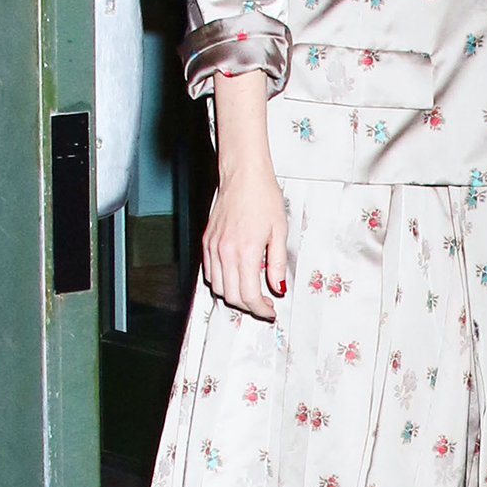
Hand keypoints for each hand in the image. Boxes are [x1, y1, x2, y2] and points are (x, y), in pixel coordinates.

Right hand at [202, 163, 286, 320]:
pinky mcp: (207, 241)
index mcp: (245, 251)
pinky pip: (209, 272)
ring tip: (250, 293)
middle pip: (232, 296)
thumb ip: (277, 263)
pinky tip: (235, 277)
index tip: (270, 311)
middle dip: (249, 307)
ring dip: (234, 296)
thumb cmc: (263, 196)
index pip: (249, 295)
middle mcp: (225, 252)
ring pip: (217, 287)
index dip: (261, 309)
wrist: (243, 175)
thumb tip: (277, 287)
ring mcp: (213, 247)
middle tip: (264, 305)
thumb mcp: (280, 231)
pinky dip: (221, 282)